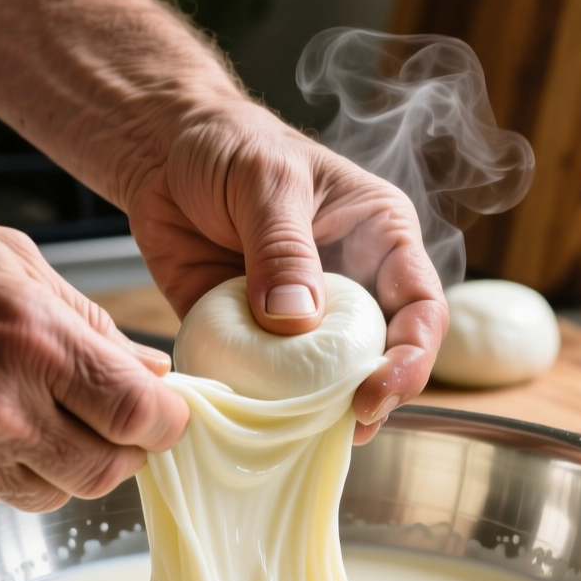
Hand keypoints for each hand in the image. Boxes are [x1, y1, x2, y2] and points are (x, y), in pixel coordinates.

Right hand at [0, 201, 188, 511]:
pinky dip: (11, 471)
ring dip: (68, 463)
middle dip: (126, 447)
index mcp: (35, 345)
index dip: (168, 420)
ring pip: (58, 494)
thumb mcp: (12, 259)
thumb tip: (150, 372)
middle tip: (112, 418)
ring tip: (40, 415)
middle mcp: (1, 412)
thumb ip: (90, 323)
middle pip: (110, 471)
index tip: (166, 410)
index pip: (142, 416)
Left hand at [124, 103, 447, 442]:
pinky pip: (272, 382)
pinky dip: (267, 406)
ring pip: (332, 379)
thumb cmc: (230, 145)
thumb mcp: (265, 181)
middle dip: (376, 396)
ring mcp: (307, 317)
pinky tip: (257, 423)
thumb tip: (296, 320)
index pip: (421, 307)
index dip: (412, 356)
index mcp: (381, 238)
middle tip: (350, 424)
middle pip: (386, 355)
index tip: (377, 389)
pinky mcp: (259, 338)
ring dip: (322, 411)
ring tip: (307, 435)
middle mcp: (355, 284)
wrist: (160, 152)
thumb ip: (283, 248)